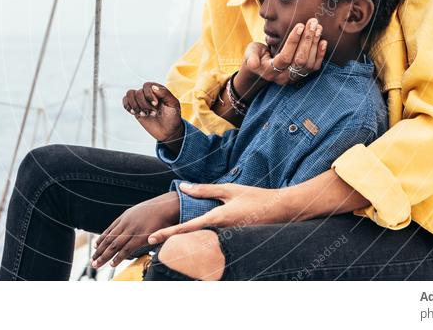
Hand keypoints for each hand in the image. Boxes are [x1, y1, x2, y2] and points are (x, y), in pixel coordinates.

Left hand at [91, 191, 179, 268]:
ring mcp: (131, 231)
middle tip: (92, 260)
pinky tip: (111, 264)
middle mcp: (125, 223)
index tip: (95, 246)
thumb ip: (134, 219)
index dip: (101, 239)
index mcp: (125, 216)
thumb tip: (132, 226)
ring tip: (96, 264)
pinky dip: (117, 258)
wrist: (166, 206)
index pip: (109, 230)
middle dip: (99, 251)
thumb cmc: (157, 209)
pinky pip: (125, 250)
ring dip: (103, 256)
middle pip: (108, 239)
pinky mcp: (139, 238)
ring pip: (113, 246)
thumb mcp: (141, 210)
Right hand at [122, 82, 182, 147]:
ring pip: (130, 94)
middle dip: (144, 104)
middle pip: (138, 92)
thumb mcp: (173, 104)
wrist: (168, 131)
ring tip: (144, 114)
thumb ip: (165, 93)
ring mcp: (141, 100)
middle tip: (153, 113)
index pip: (147, 85)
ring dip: (136, 106)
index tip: (156, 105)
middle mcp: (148, 93)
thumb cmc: (172, 116)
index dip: (149, 95)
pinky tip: (135, 113)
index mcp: (158, 89)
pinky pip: (125, 101)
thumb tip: (153, 87)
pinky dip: (128, 106)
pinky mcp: (135, 108)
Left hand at [146, 182, 288, 244]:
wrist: (282, 209)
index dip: (167, 234)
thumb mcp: (229, 189)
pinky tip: (196, 243)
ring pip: (202, 246)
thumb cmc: (256, 197)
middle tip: (154, 244)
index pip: (186, 228)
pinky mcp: (235, 242)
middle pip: (191, 242)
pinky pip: (214, 246)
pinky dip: (203, 244)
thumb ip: (204, 190)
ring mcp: (229, 240)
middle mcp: (221, 233)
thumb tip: (183, 186)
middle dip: (173, 244)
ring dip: (187, 246)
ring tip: (170, 246)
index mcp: (217, 219)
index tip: (151, 238)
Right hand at [242, 18, 325, 86]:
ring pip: (308, 64)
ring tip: (317, 27)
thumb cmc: (256, 55)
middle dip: (307, 40)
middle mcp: (283, 77)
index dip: (293, 42)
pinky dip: (320, 54)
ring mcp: (294, 78)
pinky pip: (314, 68)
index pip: (285, 57)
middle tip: (312, 22)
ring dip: (314, 44)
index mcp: (269, 71)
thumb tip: (252, 63)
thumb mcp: (250, 54)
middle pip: (300, 61)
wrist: (261, 68)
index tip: (300, 25)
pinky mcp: (302, 75)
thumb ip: (251, 58)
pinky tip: (323, 41)